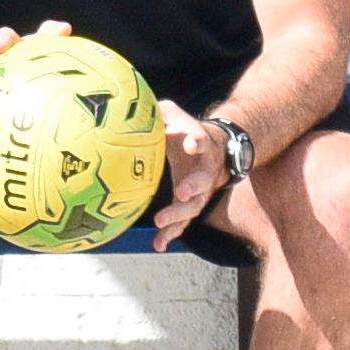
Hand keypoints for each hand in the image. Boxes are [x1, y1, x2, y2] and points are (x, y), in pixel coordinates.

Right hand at [0, 19, 72, 106]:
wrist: (8, 91)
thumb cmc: (42, 102)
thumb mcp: (56, 103)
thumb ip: (70, 113)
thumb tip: (94, 139)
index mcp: (42, 55)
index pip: (50, 36)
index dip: (54, 31)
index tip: (61, 29)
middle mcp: (20, 53)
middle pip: (15, 41)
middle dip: (8, 38)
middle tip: (3, 43)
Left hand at [152, 100, 230, 252]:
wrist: (213, 150)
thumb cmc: (185, 130)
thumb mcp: (174, 115)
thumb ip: (160, 110)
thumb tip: (137, 104)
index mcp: (199, 143)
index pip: (200, 140)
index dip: (196, 141)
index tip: (191, 143)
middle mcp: (204, 169)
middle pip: (202, 180)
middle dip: (193, 186)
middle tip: (180, 192)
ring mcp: (200, 190)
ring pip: (194, 206)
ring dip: (179, 215)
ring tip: (161, 223)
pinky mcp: (191, 204)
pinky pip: (183, 222)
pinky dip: (171, 233)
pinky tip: (158, 245)